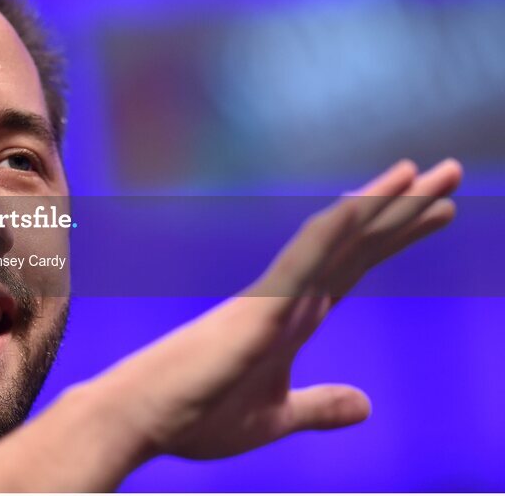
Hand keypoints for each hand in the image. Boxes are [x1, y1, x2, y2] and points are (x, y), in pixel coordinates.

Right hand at [93, 158, 462, 460]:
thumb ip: (318, 406)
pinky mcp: (255, 311)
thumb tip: (366, 404)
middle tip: (452, 173)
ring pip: (334, 241)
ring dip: (380, 207)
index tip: (437, 210)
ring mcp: (272, 300)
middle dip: (404, 209)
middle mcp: (287, 298)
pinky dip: (332, 233)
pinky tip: (363, 207)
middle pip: (356, 243)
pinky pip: (300, 263)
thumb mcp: (276, 417)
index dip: (395, 236)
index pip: (354, 266)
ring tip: (423, 175)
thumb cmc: (195, 414)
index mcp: (291, 320)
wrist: (141, 418)